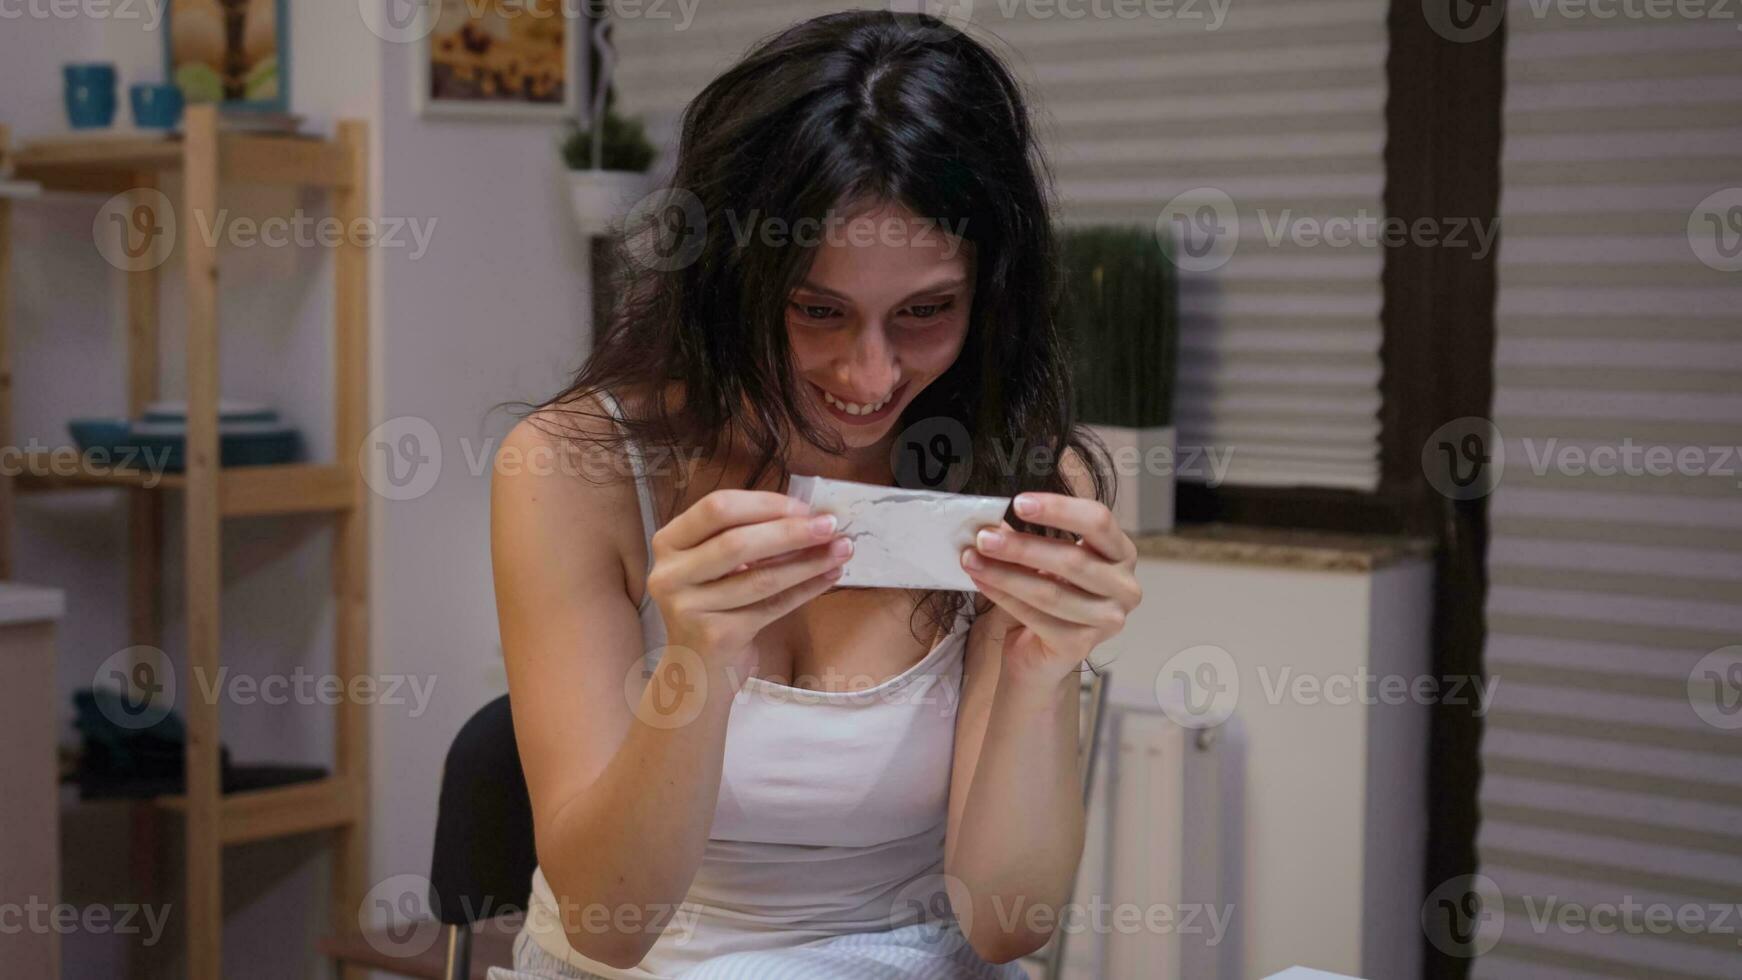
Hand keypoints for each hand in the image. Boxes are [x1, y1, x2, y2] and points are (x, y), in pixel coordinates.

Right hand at [646, 489, 852, 667]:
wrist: (696, 671)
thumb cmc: (713, 606)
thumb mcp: (715, 566)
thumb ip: (746, 536)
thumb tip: (807, 514)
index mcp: (669, 543)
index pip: (716, 508)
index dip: (764, 503)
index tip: (804, 507)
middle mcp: (670, 574)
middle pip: (736, 542)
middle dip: (790, 531)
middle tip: (830, 525)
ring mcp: (689, 608)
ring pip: (760, 577)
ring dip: (807, 561)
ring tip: (841, 549)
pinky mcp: (716, 636)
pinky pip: (771, 606)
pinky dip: (805, 589)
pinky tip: (829, 576)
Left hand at [959, 492, 1140, 687]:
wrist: (1039, 655)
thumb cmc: (1047, 596)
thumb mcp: (1041, 559)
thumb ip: (1025, 538)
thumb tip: (991, 520)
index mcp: (1122, 553)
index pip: (1099, 521)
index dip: (1059, 509)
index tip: (1018, 503)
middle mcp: (1125, 587)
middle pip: (1073, 559)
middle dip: (1021, 547)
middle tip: (983, 537)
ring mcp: (1107, 620)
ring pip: (1050, 591)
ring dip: (1004, 573)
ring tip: (971, 559)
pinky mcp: (1080, 646)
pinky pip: (1036, 617)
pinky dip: (1003, 596)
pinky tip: (981, 581)